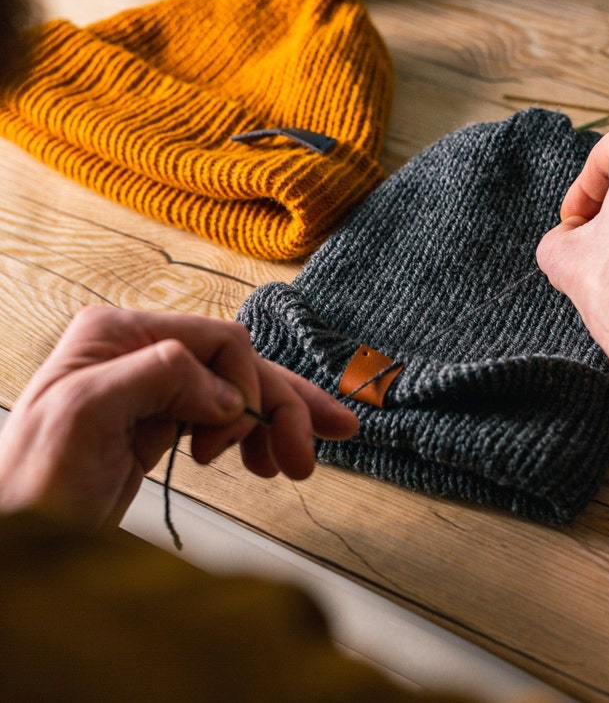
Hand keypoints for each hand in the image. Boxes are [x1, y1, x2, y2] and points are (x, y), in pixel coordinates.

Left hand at [0, 306, 357, 526]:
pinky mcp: (162, 423)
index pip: (218, 340)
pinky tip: (264, 460)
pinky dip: (254, 437)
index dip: (245, 385)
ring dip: (275, 424)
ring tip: (296, 463)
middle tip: (310, 451)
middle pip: (238, 367)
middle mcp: (142, 353)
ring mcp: (154, 390)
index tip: (237, 437)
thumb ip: (155, 375)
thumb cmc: (30, 486)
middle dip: (281, 406)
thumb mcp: (82, 413)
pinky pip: (225, 419)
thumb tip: (225, 389)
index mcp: (120, 335)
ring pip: (238, 393)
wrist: (18, 542)